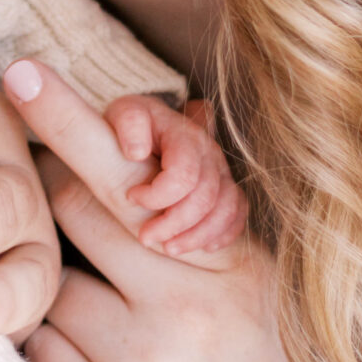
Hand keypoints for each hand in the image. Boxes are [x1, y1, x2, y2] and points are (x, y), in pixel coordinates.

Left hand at [4, 61, 361, 361]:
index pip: (133, 177)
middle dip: (51, 205)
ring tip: (94, 324)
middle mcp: (186, 308)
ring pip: (43, 282)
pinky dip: (39, 346)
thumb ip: (205, 212)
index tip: (19, 74)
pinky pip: (34, 347)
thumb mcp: (252, 291)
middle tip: (54, 217)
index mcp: (228, 266)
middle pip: (72, 213)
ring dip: (45, 288)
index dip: (71, 123)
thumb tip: (173, 110)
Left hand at [91, 88, 248, 262]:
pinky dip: (224, 233)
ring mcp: (222, 170)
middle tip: (145, 237)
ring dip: (197, 235)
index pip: (183, 175)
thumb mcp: (123, 113)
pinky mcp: (226, 186)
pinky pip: (238, 213)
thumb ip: (129, 124)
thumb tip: (136, 152)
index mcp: (186, 136)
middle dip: (174, 224)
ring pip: (225, 209)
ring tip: (169, 248)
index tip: (130, 197)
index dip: (157, 195)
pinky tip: (203, 246)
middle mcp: (210, 153)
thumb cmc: (133, 124)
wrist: (148, 122)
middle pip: (205, 198)